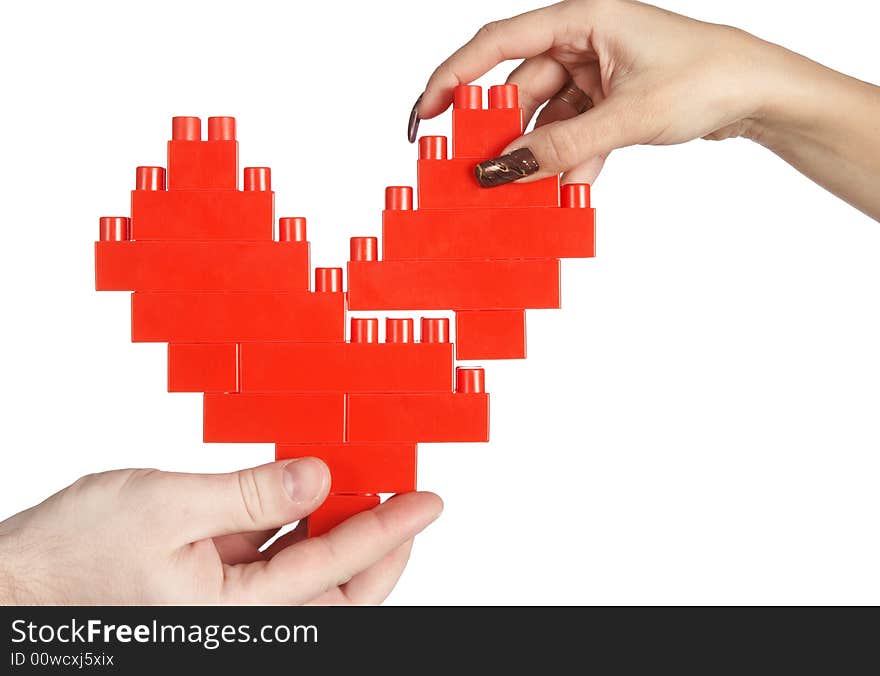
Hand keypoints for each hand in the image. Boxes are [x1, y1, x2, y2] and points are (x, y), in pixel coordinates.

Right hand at [0, 459, 441, 604]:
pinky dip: (301, 527)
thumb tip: (318, 478)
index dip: (388, 531)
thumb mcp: (169, 505)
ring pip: (312, 578)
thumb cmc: (74, 555)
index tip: (426, 502)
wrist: (18, 582)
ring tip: (369, 489)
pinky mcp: (215, 587)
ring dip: (342, 535)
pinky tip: (310, 493)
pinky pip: (276, 561)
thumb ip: (251, 494)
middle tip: (411, 505)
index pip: (336, 570)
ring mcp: (231, 606)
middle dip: (382, 550)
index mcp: (237, 614)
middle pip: (340, 595)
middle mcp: (243, 621)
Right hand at [412, 0, 879, 218]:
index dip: (455, 76)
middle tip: (477, 172)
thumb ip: (561, 146)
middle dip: (502, 133)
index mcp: (583, 17)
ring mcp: (595, 72)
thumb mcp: (628, 116)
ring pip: (545, 118)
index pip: (499, 42)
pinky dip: (569, 162)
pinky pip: (572, 134)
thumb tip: (502, 170)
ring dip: (540, 157)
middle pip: (519, 88)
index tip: (427, 112)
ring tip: (529, 194)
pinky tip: (569, 191)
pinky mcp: (609, 100)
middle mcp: (583, 40)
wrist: (761, 94)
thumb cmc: (708, 76)